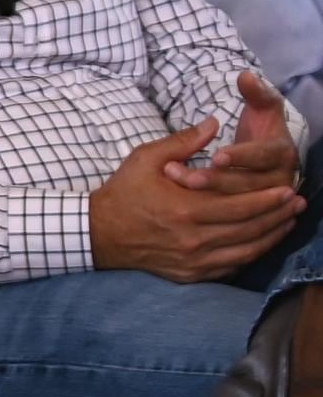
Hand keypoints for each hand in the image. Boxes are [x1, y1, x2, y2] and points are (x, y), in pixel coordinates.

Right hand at [92, 94, 305, 282]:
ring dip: (272, 236)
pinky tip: (263, 242)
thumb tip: (214, 123)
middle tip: (297, 202)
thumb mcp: (145, 158)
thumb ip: (183, 142)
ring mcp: (194, 260)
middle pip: (249, 228)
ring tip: (289, 222)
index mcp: (185, 208)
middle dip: (278, 215)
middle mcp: (193, 238)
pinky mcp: (192, 274)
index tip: (288, 188)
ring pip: (246, 250)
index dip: (268, 198)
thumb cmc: (124, 192)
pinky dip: (252, 254)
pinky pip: (232, 267)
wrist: (99, 232)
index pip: (240, 205)